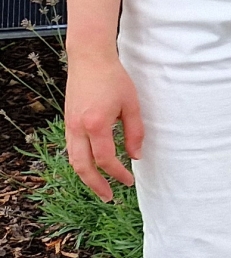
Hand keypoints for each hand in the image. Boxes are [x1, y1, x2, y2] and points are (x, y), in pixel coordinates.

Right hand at [64, 47, 142, 201]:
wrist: (90, 60)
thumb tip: (136, 156)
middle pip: (82, 166)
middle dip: (96, 185)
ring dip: (86, 176)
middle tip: (109, 197)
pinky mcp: (68, 122)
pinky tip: (93, 167)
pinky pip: (72, 149)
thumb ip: (135, 132)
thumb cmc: (114, 79)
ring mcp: (69, 126)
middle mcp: (78, 128)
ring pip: (73, 160)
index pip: (105, 159)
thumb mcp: (132, 104)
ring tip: (100, 187)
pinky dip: (81, 162)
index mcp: (96, 124)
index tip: (129, 180)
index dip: (118, 173)